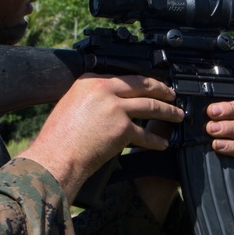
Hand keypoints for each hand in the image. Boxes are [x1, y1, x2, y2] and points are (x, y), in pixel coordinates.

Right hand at [18, 74, 183, 199]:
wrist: (56, 157)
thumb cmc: (58, 138)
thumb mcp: (71, 104)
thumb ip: (92, 98)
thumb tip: (109, 104)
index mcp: (90, 81)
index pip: (123, 77)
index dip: (141, 82)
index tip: (150, 85)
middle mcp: (104, 89)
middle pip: (142, 86)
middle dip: (161, 90)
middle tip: (172, 94)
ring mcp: (116, 107)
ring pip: (150, 106)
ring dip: (167, 111)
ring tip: (177, 115)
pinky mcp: (123, 128)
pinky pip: (145, 134)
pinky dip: (155, 140)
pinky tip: (162, 143)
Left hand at [136, 99, 233, 221]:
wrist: (163, 158)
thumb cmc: (171, 129)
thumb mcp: (178, 108)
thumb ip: (191, 97)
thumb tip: (193, 84)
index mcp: (230, 107)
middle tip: (213, 114)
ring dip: (231, 128)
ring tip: (211, 130)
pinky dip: (231, 146)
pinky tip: (217, 145)